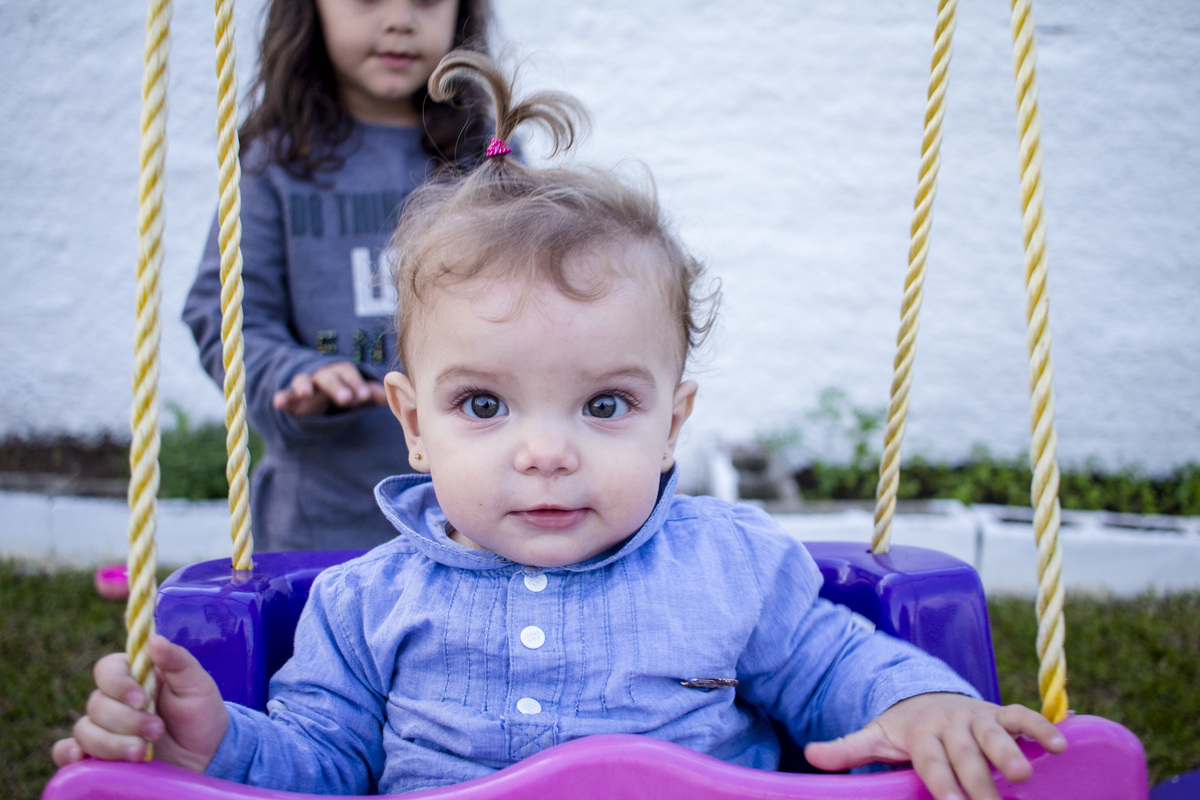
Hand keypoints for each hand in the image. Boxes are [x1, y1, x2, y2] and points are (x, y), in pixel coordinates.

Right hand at [51, 635, 227, 772]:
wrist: (206, 754)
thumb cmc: (200, 713)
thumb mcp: (198, 685)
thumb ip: (178, 662)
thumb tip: (155, 641)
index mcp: (134, 676)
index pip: (107, 670)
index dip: (119, 685)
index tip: (141, 699)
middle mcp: (113, 700)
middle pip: (96, 704)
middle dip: (127, 721)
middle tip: (157, 730)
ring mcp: (103, 728)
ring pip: (86, 730)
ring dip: (112, 743)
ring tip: (143, 752)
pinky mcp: (98, 755)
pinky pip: (67, 752)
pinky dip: (69, 754)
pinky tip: (81, 757)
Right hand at [272, 362, 386, 416]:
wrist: (313, 388)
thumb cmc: (341, 389)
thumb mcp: (356, 390)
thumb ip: (371, 392)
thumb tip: (394, 394)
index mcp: (341, 372)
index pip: (350, 374)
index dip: (357, 384)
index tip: (365, 397)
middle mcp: (322, 375)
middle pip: (329, 377)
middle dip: (338, 387)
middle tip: (347, 399)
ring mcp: (305, 385)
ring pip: (303, 381)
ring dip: (304, 386)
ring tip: (305, 394)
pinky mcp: (291, 398)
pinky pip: (285, 395)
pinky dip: (281, 397)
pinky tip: (278, 402)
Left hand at [803, 693, 1066, 799]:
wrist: (926, 694)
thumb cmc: (904, 729)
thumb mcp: (875, 736)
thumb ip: (847, 748)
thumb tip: (810, 755)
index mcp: (920, 734)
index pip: (931, 763)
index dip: (941, 783)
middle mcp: (951, 724)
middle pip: (965, 756)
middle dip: (977, 781)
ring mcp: (978, 718)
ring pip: (996, 734)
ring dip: (1010, 752)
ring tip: (1022, 775)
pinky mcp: (1000, 714)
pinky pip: (1023, 717)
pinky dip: (1042, 728)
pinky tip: (1060, 745)